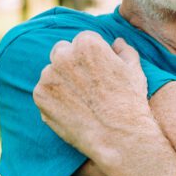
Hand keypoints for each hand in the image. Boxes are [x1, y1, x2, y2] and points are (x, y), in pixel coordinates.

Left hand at [33, 31, 160, 162]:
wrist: (119, 137)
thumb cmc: (130, 102)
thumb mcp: (135, 71)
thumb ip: (125, 51)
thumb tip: (117, 41)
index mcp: (87, 45)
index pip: (84, 39)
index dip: (95, 54)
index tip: (101, 69)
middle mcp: (63, 56)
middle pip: (63, 50)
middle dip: (72, 61)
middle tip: (88, 83)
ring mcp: (48, 76)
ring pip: (52, 71)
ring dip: (62, 80)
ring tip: (82, 99)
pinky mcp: (40, 95)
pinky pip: (45, 91)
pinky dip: (55, 98)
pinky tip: (73, 109)